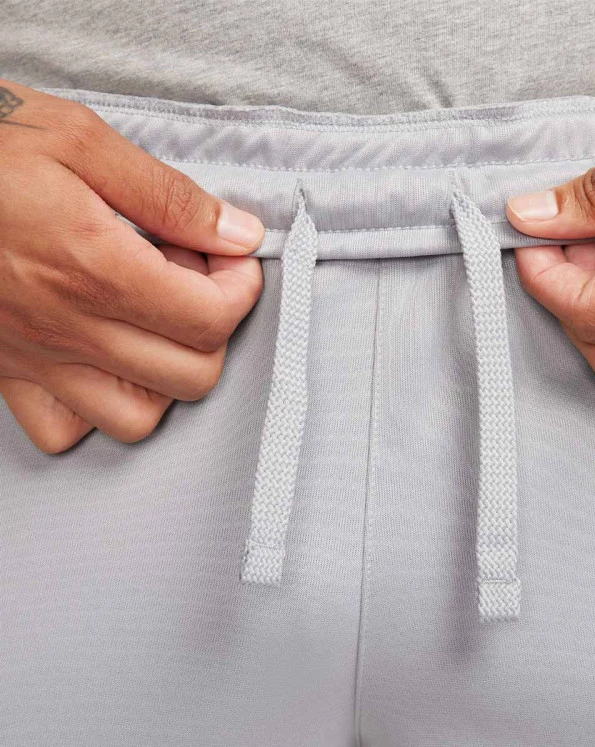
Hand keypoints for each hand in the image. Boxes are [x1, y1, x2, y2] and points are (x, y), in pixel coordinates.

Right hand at [0, 80, 264, 452]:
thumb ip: (170, 196)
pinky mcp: (3, 370)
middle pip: (192, 375)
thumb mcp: (79, 140)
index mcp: (95, 267)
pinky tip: (103, 356)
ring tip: (154, 320)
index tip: (230, 254)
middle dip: (215, 327)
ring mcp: (33, 358)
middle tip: (192, 276)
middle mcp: (68, 327)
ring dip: (167, 374)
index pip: (212, 318)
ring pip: (137, 418)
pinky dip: (97, 407)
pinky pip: (63, 429)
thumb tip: (240, 233)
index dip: (242, 287)